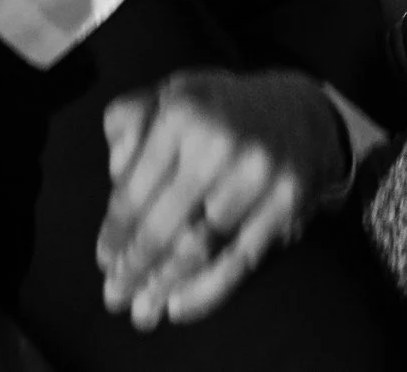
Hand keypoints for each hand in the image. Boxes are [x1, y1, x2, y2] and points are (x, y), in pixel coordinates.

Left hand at [97, 68, 346, 330]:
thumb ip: (130, 120)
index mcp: (182, 112)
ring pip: (199, 247)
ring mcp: (257, 172)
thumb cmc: (222, 111)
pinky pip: (240, 258)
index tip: (104, 259)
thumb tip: (115, 172)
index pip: (135, 189)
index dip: (116, 232)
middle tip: (114, 296)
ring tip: (141, 313)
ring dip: (163, 285)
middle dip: (133, 267)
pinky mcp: (287, 199)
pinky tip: (180, 307)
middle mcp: (219, 140)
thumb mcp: (171, 94)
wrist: (302, 112)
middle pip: (163, 224)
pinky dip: (207, 291)